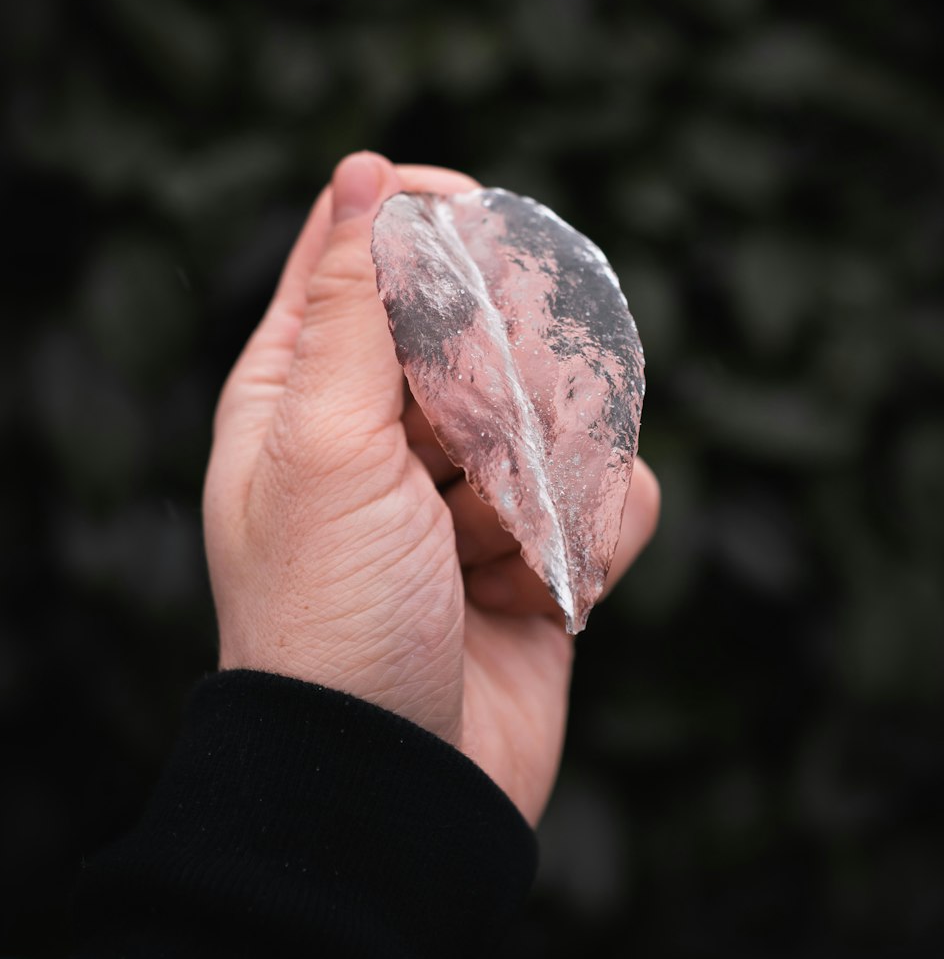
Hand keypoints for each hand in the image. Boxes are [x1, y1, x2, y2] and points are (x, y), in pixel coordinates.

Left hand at [203, 152, 659, 824]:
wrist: (395, 787)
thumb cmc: (331, 616)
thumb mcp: (321, 446)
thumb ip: (354, 306)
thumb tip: (364, 172)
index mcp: (310, 384)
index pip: (367, 247)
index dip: (426, 219)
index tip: (476, 212)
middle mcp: (394, 424)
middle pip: (486, 319)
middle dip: (493, 382)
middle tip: (458, 449)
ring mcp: (477, 483)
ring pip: (567, 402)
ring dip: (536, 480)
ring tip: (477, 546)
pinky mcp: (547, 544)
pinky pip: (617, 490)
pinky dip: (583, 543)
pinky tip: (527, 597)